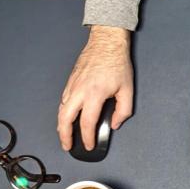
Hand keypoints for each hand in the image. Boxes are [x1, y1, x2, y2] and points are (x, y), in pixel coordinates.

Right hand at [57, 26, 133, 150]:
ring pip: (61, 110)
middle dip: (64, 136)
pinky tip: (67, 117)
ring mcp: (72, 85)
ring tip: (65, 135)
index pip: (87, 123)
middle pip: (65, 119)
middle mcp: (79, 91)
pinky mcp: (70, 81)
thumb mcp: (128, 89)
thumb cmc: (117, 63)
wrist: (106, 42)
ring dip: (61, 125)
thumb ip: (123, 110)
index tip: (89, 145)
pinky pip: (63, 100)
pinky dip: (63, 112)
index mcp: (94, 94)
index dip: (87, 138)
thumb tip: (115, 123)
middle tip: (68, 146)